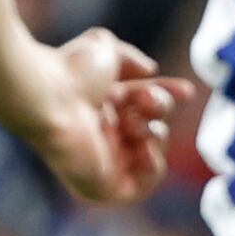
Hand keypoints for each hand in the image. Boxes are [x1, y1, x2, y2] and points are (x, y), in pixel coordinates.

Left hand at [24, 31, 197, 207]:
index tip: (186, 90)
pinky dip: (151, 168)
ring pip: (150, 153)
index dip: (166, 97)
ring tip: (133, 124)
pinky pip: (139, 186)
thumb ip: (129, 57)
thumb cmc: (69, 72)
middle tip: (144, 100)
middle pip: (151, 126)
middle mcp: (99, 134)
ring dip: (154, 134)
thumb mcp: (104, 48)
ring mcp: (100, 161)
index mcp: (98, 106)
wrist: (48, 96)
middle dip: (158, 108)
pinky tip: (144, 148)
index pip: (142, 107)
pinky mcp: (100, 185)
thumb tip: (150, 71)